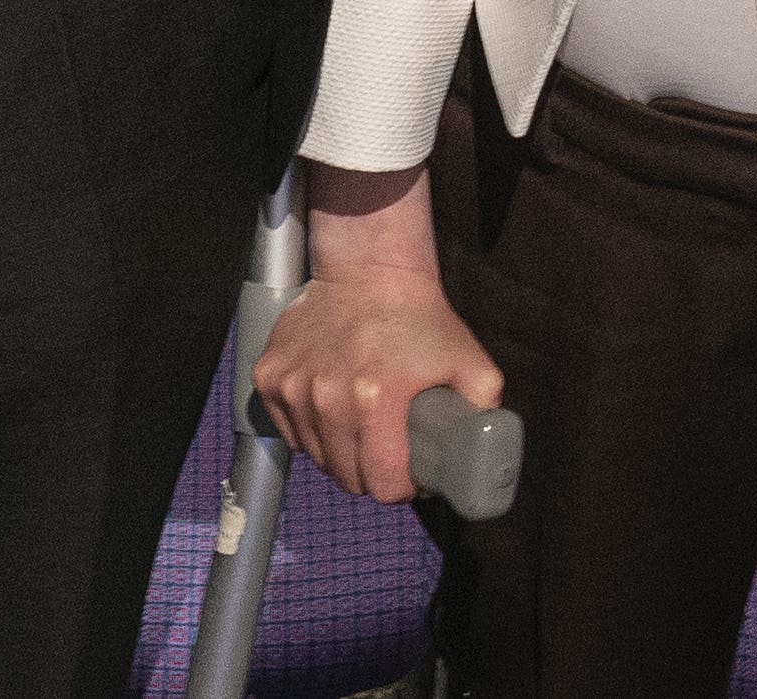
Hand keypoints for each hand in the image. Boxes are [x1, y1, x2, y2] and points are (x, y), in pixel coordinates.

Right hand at [254, 267, 505, 506]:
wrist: (367, 269)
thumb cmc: (417, 316)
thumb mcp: (469, 362)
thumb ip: (484, 412)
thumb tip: (487, 456)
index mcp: (374, 400)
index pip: (381, 484)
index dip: (401, 487)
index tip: (409, 474)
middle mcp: (326, 398)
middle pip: (346, 477)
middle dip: (370, 473)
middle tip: (386, 450)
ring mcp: (292, 387)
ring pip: (315, 456)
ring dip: (338, 451)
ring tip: (359, 423)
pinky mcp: (270, 376)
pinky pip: (288, 429)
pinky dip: (308, 428)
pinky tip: (330, 407)